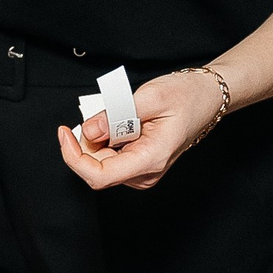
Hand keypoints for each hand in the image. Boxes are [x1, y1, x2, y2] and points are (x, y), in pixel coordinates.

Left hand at [55, 69, 221, 190]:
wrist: (207, 97)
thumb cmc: (186, 96)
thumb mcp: (150, 97)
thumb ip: (116, 115)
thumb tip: (88, 131)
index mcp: (150, 160)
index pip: (99, 176)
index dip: (74, 157)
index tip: (65, 132)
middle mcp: (145, 172)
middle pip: (96, 168)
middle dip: (85, 140)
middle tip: (96, 111)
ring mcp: (142, 170)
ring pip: (100, 162)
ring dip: (96, 137)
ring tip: (114, 112)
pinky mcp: (138, 163)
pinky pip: (109, 155)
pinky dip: (104, 137)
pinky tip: (117, 120)